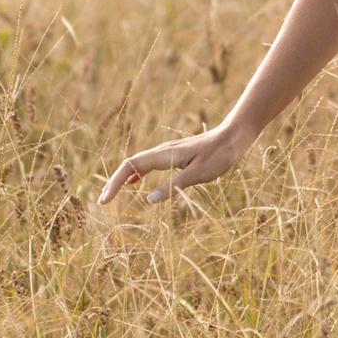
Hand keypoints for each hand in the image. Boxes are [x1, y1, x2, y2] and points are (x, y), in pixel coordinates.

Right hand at [100, 122, 254, 205]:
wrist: (234, 135)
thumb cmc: (219, 155)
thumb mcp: (198, 174)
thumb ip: (173, 186)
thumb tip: (148, 200)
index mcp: (164, 155)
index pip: (130, 167)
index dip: (114, 183)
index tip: (104, 201)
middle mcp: (162, 151)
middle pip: (129, 164)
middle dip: (114, 182)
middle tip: (102, 201)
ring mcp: (168, 151)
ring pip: (138, 163)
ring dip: (123, 178)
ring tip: (113, 194)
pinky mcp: (175, 154)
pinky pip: (149, 163)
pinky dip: (137, 173)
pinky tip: (136, 182)